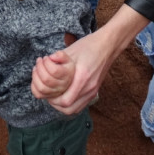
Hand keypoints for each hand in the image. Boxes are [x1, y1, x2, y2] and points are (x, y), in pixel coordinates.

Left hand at [32, 5, 146, 114]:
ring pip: (75, 109)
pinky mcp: (94, 91)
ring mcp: (93, 91)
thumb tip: (46, 61)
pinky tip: (64, 96)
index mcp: (82, 77)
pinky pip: (80, 105)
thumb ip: (58, 58)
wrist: (108, 45)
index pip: (65, 100)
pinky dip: (70, 104)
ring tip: (54, 96)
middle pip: (69, 108)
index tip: (45, 90)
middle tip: (47, 94)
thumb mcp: (71, 50)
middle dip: (55, 103)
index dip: (52, 99)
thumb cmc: (89, 45)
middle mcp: (89, 87)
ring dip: (62, 106)